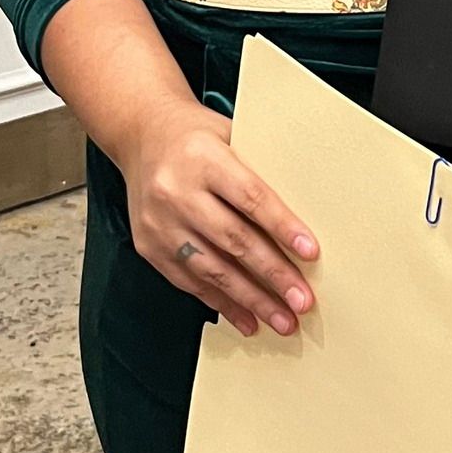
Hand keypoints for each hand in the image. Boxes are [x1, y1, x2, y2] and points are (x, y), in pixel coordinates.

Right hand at [115, 94, 318, 339]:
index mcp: (202, 158)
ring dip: (252, 300)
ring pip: (213, 270)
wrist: (141, 133)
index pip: (250, 197)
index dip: (282, 227)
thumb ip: (259, 169)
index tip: (310, 252)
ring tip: (283, 319)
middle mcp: (177, 192)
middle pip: (234, 240)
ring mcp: (160, 224)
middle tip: (303, 300)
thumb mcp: (230, 133)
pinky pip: (191, 283)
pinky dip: (223, 304)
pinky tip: (248, 319)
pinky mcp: (149, 248)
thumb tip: (302, 214)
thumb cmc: (196, 134)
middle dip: (273, 275)